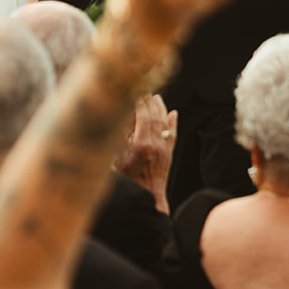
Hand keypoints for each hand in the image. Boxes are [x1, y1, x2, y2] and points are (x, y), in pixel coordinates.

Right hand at [113, 95, 176, 213]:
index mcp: (141, 145)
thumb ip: (119, 138)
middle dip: (148, 102)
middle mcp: (155, 145)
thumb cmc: (126, 181)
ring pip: (164, 123)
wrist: (144, 199)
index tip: (133, 91)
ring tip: (156, 97)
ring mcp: (164, 150)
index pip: (141, 116)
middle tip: (143, 90)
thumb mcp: (115, 159)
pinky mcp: (169, 155)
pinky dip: (173, 123)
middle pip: (154, 116)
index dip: (138, 102)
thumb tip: (121, 118)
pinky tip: (173, 113)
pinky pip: (173, 135)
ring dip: (160, 108)